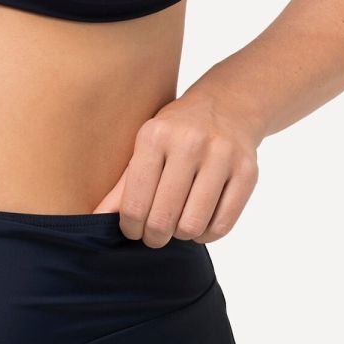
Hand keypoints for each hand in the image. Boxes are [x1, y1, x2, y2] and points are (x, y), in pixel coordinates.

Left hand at [91, 91, 260, 245]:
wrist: (229, 106)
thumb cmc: (178, 132)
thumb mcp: (146, 146)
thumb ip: (123, 185)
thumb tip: (96, 219)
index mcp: (156, 136)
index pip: (134, 203)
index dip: (130, 227)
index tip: (133, 230)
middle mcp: (190, 143)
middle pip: (163, 218)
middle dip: (154, 237)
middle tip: (154, 235)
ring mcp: (222, 157)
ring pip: (193, 225)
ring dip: (181, 235)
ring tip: (178, 225)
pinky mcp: (247, 172)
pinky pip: (222, 225)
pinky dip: (207, 234)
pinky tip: (200, 223)